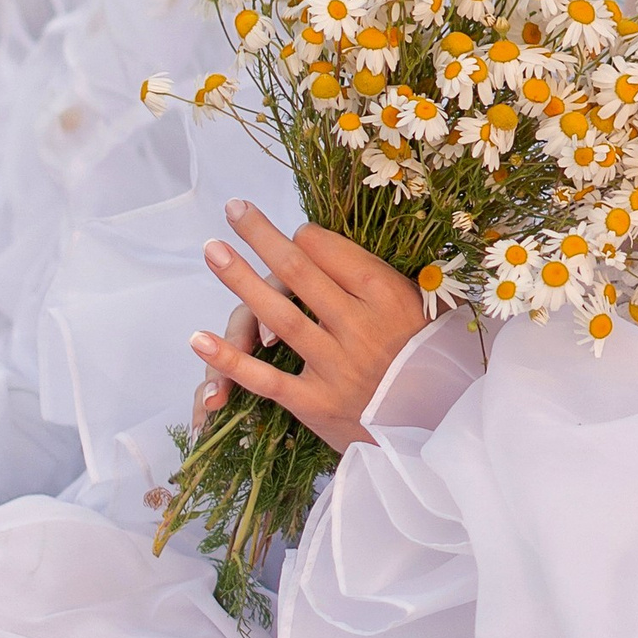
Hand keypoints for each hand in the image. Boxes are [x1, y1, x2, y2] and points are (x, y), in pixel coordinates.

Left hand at [189, 200, 431, 455]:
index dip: (306, 235)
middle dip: (261, 236)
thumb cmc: (430, 362)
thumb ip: (381, 280)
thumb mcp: (423, 309)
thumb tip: (332, 244)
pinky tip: (198, 338)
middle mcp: (361, 327)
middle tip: (233, 209)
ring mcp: (337, 366)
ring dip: (240, 279)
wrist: (440, 429)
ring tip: (212, 250)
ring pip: (279, 315)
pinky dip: (231, 358)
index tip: (295, 233)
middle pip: (300, 271)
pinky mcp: (317, 403)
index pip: (332, 252)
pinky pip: (266, 378)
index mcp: (389, 297)